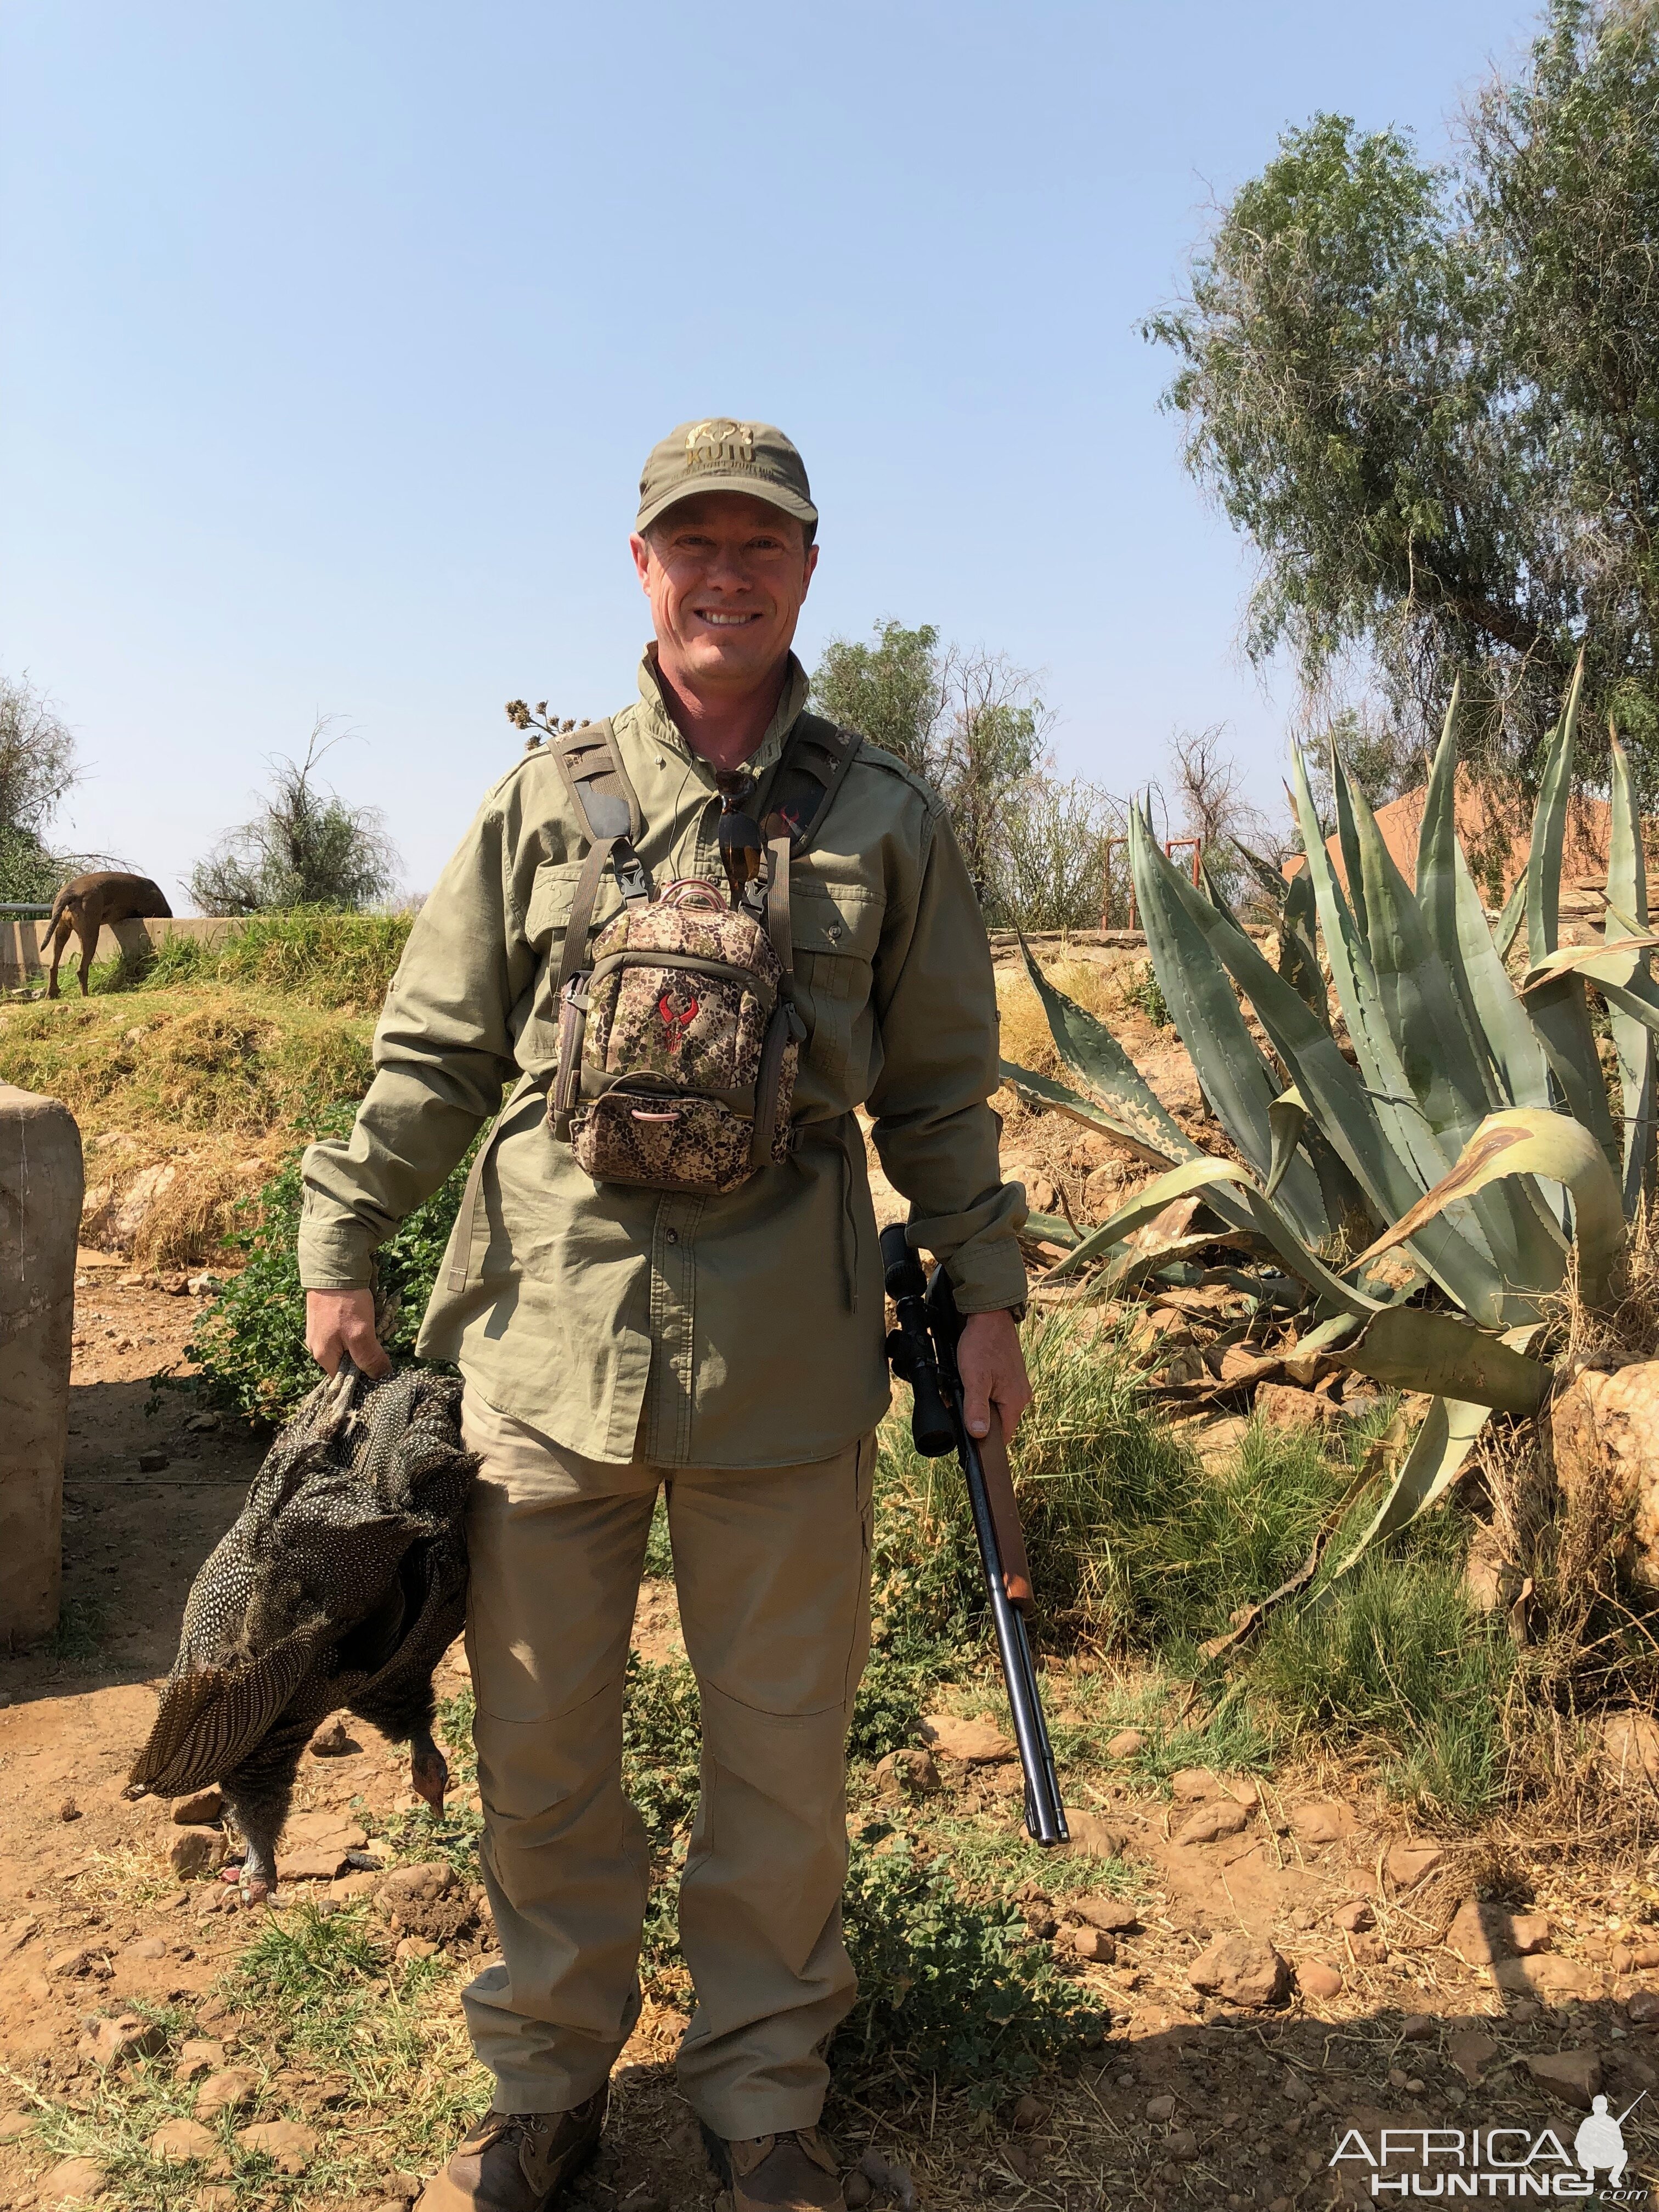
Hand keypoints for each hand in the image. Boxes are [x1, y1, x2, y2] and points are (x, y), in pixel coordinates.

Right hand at [305, 1288, 391, 1378]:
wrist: (332, 1269)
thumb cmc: (345, 1305)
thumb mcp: (361, 1335)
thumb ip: (369, 1359)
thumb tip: (380, 1377)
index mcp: (322, 1356)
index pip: (345, 1378)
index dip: (364, 1374)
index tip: (379, 1364)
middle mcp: (316, 1347)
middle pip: (346, 1361)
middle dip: (364, 1353)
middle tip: (379, 1339)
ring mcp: (319, 1331)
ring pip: (345, 1345)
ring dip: (361, 1338)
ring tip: (373, 1324)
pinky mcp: (324, 1318)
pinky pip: (342, 1331)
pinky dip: (355, 1326)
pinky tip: (363, 1315)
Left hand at [957, 1308, 1032, 1440]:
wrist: (989, 1316)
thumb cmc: (982, 1345)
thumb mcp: (975, 1379)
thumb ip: (977, 1409)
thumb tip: (979, 1434)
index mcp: (1016, 1401)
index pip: (1002, 1436)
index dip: (984, 1440)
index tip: (967, 1435)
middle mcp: (1020, 1396)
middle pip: (998, 1421)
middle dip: (978, 1418)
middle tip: (959, 1404)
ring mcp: (1016, 1385)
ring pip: (994, 1406)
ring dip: (978, 1403)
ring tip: (964, 1389)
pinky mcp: (1009, 1376)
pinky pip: (995, 1393)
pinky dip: (982, 1391)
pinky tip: (970, 1381)